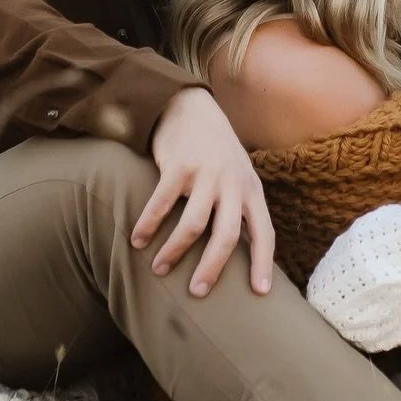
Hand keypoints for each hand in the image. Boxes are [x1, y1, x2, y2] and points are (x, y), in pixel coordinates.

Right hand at [134, 88, 273, 297]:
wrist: (191, 107)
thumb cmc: (215, 151)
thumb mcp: (238, 175)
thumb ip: (239, 207)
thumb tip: (240, 253)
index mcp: (250, 190)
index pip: (264, 232)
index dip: (263, 263)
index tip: (260, 293)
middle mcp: (232, 183)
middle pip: (226, 236)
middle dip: (211, 268)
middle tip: (197, 292)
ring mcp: (206, 173)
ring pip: (193, 225)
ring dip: (174, 252)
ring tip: (159, 270)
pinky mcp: (178, 165)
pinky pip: (162, 203)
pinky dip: (148, 225)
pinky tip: (137, 241)